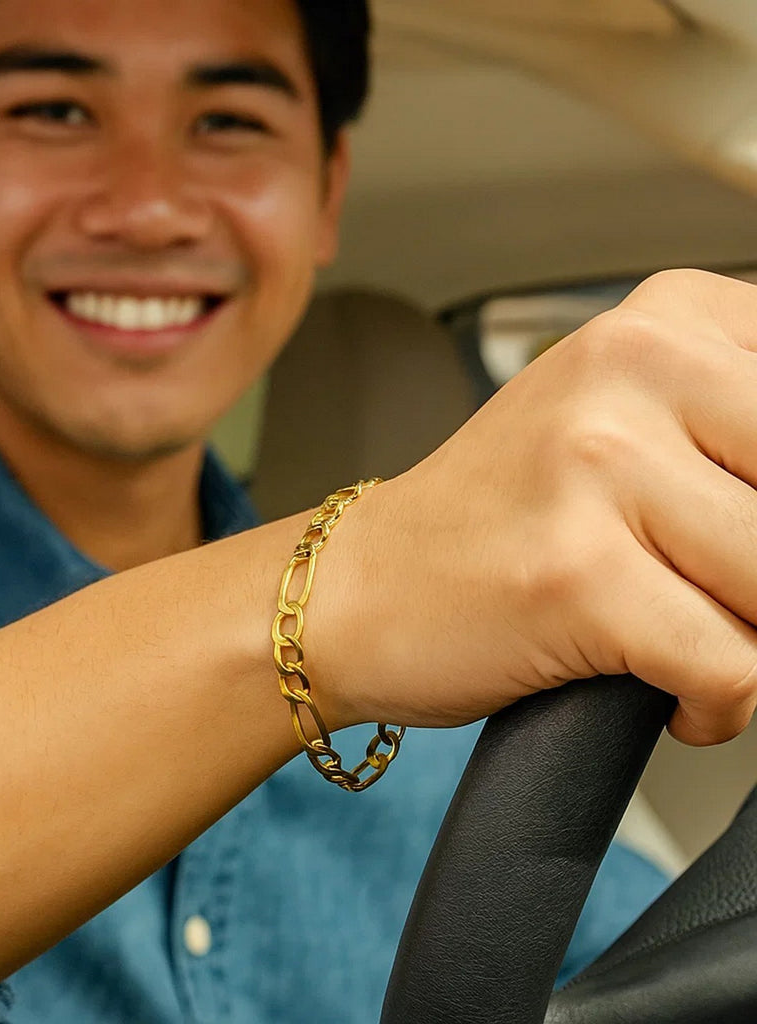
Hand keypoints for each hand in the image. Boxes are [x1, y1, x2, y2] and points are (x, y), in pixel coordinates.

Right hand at [313, 269, 756, 745]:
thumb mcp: (620, 425)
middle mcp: (627, 369)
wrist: (364, 584)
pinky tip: (664, 689)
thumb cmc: (491, 518)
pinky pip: (733, 669)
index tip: (731, 524)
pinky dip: (716, 704)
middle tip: (715, 590)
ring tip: (683, 634)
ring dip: (747, 642)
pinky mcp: (574, 574)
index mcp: (656, 321)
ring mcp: (594, 466)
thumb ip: (737, 437)